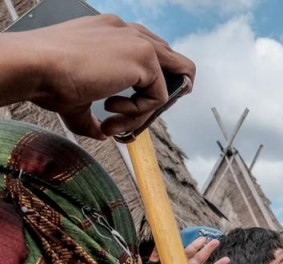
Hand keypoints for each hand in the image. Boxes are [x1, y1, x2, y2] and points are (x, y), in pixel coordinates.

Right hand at [13, 15, 195, 138]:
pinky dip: (139, 113)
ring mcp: (138, 42)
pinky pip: (159, 98)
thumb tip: (101, 133)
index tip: (119, 107)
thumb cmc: (44, 77)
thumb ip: (94, 111)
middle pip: (169, 64)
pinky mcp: (145, 58)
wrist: (33, 66)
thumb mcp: (77, 93)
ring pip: (165, 85)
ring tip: (112, 121)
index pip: (146, 57)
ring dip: (143, 112)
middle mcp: (126, 31)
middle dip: (155, 97)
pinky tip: (110, 110)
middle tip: (128, 117)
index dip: (143, 86)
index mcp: (109, 32)